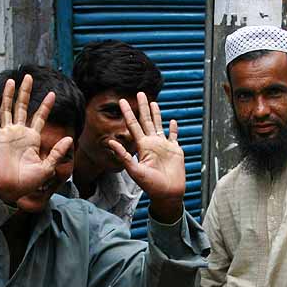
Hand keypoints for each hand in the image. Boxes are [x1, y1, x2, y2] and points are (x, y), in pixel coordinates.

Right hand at [0, 75, 72, 204]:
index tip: (53, 93)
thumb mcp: (48, 167)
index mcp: (32, 138)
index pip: (40, 117)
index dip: (46, 105)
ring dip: (9, 95)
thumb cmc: (29, 183)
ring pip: (7, 109)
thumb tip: (69, 138)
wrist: (11, 190)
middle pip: (22, 107)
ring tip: (13, 80)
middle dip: (25, 92)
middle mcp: (19, 133)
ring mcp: (7, 134)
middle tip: (28, 76)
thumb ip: (57, 152)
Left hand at [112, 93, 184, 220]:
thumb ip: (124, 156)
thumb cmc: (151, 185)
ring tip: (153, 102)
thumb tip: (110, 142)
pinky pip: (174, 136)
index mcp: (142, 146)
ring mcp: (164, 146)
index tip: (122, 101)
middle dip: (143, 107)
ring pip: (159, 125)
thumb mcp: (135, 171)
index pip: (133, 125)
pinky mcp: (176, 150)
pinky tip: (172, 121)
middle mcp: (152, 143)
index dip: (128, 113)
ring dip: (156, 114)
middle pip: (146, 120)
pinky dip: (173, 128)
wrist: (168, 194)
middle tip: (140, 93)